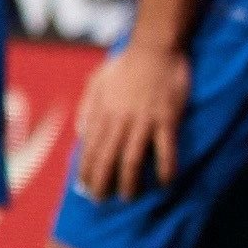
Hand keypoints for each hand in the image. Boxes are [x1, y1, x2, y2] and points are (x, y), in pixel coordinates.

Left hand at [73, 43, 192, 198]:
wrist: (155, 47)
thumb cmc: (127, 63)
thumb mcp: (98, 81)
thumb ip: (87, 107)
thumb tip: (81, 134)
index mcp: (103, 111)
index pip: (91, 149)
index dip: (87, 171)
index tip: (85, 188)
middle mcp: (120, 119)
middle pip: (107, 159)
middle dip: (102, 183)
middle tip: (103, 200)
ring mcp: (143, 120)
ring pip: (132, 159)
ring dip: (130, 182)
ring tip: (130, 197)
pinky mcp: (166, 119)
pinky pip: (165, 150)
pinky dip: (164, 169)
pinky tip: (165, 183)